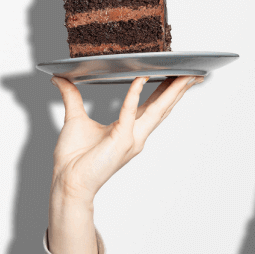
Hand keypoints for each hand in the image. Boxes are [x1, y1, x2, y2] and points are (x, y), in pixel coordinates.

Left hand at [47, 75, 199, 253]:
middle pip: (162, 108)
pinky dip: (134, 95)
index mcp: (128, 131)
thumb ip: (71, 96)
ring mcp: (130, 139)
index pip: (152, 107)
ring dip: (171, 92)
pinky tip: (140, 78)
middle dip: (178, 89)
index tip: (177, 76)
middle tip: (193, 73)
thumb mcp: (74, 119)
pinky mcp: (121, 140)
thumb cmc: (73, 158)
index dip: (166, 92)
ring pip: (156, 110)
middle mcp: (135, 136)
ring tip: (184, 76)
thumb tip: (61, 79)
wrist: (68, 180)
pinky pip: (129, 113)